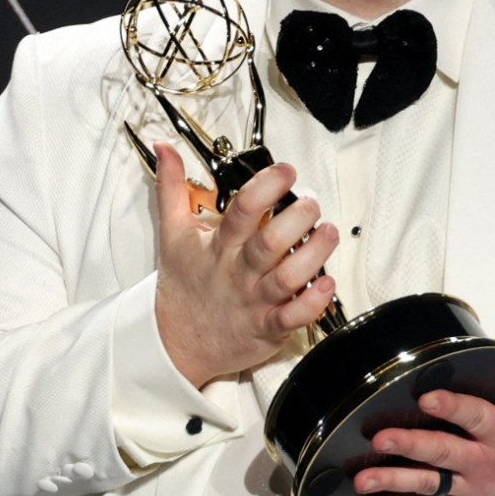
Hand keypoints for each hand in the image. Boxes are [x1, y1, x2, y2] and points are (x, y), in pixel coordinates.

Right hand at [153, 141, 337, 387]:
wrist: (174, 346)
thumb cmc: (182, 287)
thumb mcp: (172, 234)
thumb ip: (172, 188)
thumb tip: (165, 149)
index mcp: (219, 246)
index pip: (242, 211)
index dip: (266, 187)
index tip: (285, 171)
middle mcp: (239, 272)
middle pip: (269, 243)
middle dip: (297, 219)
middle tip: (312, 203)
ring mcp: (255, 301)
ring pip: (287, 278)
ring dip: (313, 255)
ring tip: (329, 233)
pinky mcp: (268, 328)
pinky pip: (292, 317)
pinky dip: (312, 302)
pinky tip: (327, 283)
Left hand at [353, 321, 494, 495]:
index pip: (478, 418)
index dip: (453, 408)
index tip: (427, 398)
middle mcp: (485, 463)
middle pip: (444, 453)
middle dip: (411, 447)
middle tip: (382, 439)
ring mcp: (471, 486)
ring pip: (430, 484)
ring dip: (395, 480)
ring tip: (364, 478)